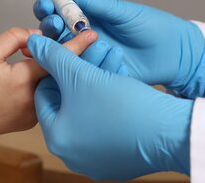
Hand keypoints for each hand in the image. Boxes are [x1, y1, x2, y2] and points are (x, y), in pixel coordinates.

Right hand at [0, 27, 97, 155]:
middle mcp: (34, 99)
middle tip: (70, 40)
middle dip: (66, 56)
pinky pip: (46, 96)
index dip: (76, 45)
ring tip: (46, 59)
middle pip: (59, 72)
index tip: (93, 35)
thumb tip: (37, 35)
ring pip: (53, 85)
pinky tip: (34, 76)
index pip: (57, 59)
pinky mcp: (33, 120)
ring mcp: (35, 113)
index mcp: (23, 80)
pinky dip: (45, 84)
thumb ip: (15, 38)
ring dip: (54, 70)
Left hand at [28, 35, 192, 179]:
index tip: (74, 53)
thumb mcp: (82, 74)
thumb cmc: (123, 106)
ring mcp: (95, 160)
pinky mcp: (117, 160)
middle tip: (97, 52)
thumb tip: (35, 43)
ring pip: (89, 112)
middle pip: (69, 103)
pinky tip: (124, 84)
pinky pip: (106, 126)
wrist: (169, 133)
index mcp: (56, 137)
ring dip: (99, 83)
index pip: (45, 94)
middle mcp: (71, 154)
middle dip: (83, 73)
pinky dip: (112, 104)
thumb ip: (54, 56)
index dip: (59, 68)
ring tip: (114, 60)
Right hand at [34, 0, 204, 97]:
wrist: (176, 54)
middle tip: (51, 21)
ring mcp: (90, 57)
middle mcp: (85, 38)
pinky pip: (81, 70)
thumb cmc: (153, 28)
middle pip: (56, 32)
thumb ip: (98, 4)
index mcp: (90, 18)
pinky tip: (71, 58)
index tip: (45, 2)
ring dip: (58, 43)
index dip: (50, 7)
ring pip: (64, 51)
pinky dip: (74, 63)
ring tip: (60, 34)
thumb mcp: (124, 13)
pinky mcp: (97, 75)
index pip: (61, 11)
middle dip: (48, 25)